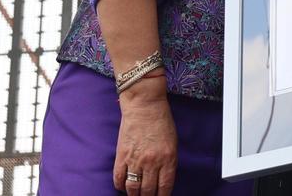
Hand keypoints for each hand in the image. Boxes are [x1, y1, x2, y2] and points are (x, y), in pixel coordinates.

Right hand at [113, 78, 175, 194]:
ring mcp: (135, 159)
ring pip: (133, 188)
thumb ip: (168, 162)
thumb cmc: (161, 121)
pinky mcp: (121, 155)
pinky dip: (120, 186)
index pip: (165, 187)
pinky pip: (118, 178)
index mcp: (168, 158)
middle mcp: (152, 162)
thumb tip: (162, 180)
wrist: (144, 105)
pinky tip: (123, 186)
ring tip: (135, 195)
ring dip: (134, 195)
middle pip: (148, 191)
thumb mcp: (172, 143)